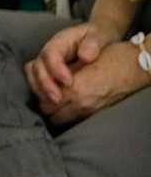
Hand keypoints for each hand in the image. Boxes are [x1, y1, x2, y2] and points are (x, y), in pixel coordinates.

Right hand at [26, 22, 113, 104]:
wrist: (98, 37)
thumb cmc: (99, 35)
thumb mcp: (100, 34)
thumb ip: (93, 43)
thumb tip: (86, 57)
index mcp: (60, 41)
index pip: (50, 53)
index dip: (55, 68)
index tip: (69, 82)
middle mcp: (48, 52)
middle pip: (37, 66)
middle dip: (45, 84)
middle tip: (58, 99)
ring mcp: (46, 63)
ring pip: (32, 75)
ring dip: (40, 90)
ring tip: (53, 104)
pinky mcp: (47, 73)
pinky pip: (36, 82)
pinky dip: (41, 93)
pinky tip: (52, 104)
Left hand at [31, 41, 150, 124]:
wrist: (136, 66)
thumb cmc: (110, 57)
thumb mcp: (81, 61)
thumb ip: (60, 72)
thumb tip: (45, 77)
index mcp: (74, 89)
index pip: (44, 102)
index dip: (40, 95)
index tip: (40, 87)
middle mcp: (82, 104)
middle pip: (50, 115)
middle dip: (46, 105)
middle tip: (46, 93)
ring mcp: (92, 111)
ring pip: (63, 120)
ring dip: (57, 111)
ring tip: (57, 99)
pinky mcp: (100, 113)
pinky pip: (77, 119)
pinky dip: (69, 113)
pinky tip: (71, 103)